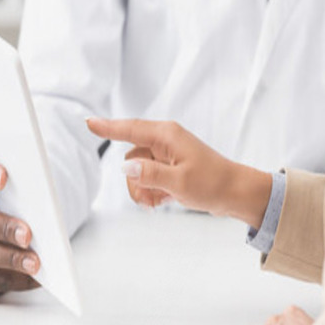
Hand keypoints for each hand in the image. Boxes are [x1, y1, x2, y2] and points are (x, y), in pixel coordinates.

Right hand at [0, 159, 40, 298]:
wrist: (0, 234)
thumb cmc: (10, 207)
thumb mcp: (14, 193)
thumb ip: (22, 190)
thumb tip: (46, 201)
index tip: (4, 177)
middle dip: (3, 228)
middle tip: (27, 235)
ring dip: (10, 259)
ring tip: (34, 262)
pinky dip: (13, 279)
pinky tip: (33, 278)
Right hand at [86, 117, 270, 226]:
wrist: (235, 193)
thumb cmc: (213, 184)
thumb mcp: (178, 182)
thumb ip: (149, 174)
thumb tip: (125, 167)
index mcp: (166, 135)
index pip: (129, 129)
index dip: (108, 127)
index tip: (88, 122)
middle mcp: (165, 140)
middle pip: (131, 158)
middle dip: (134, 181)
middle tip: (148, 200)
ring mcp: (168, 154)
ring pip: (138, 171)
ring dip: (142, 189)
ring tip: (158, 202)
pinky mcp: (171, 166)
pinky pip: (149, 177)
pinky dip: (151, 191)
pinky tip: (164, 200)